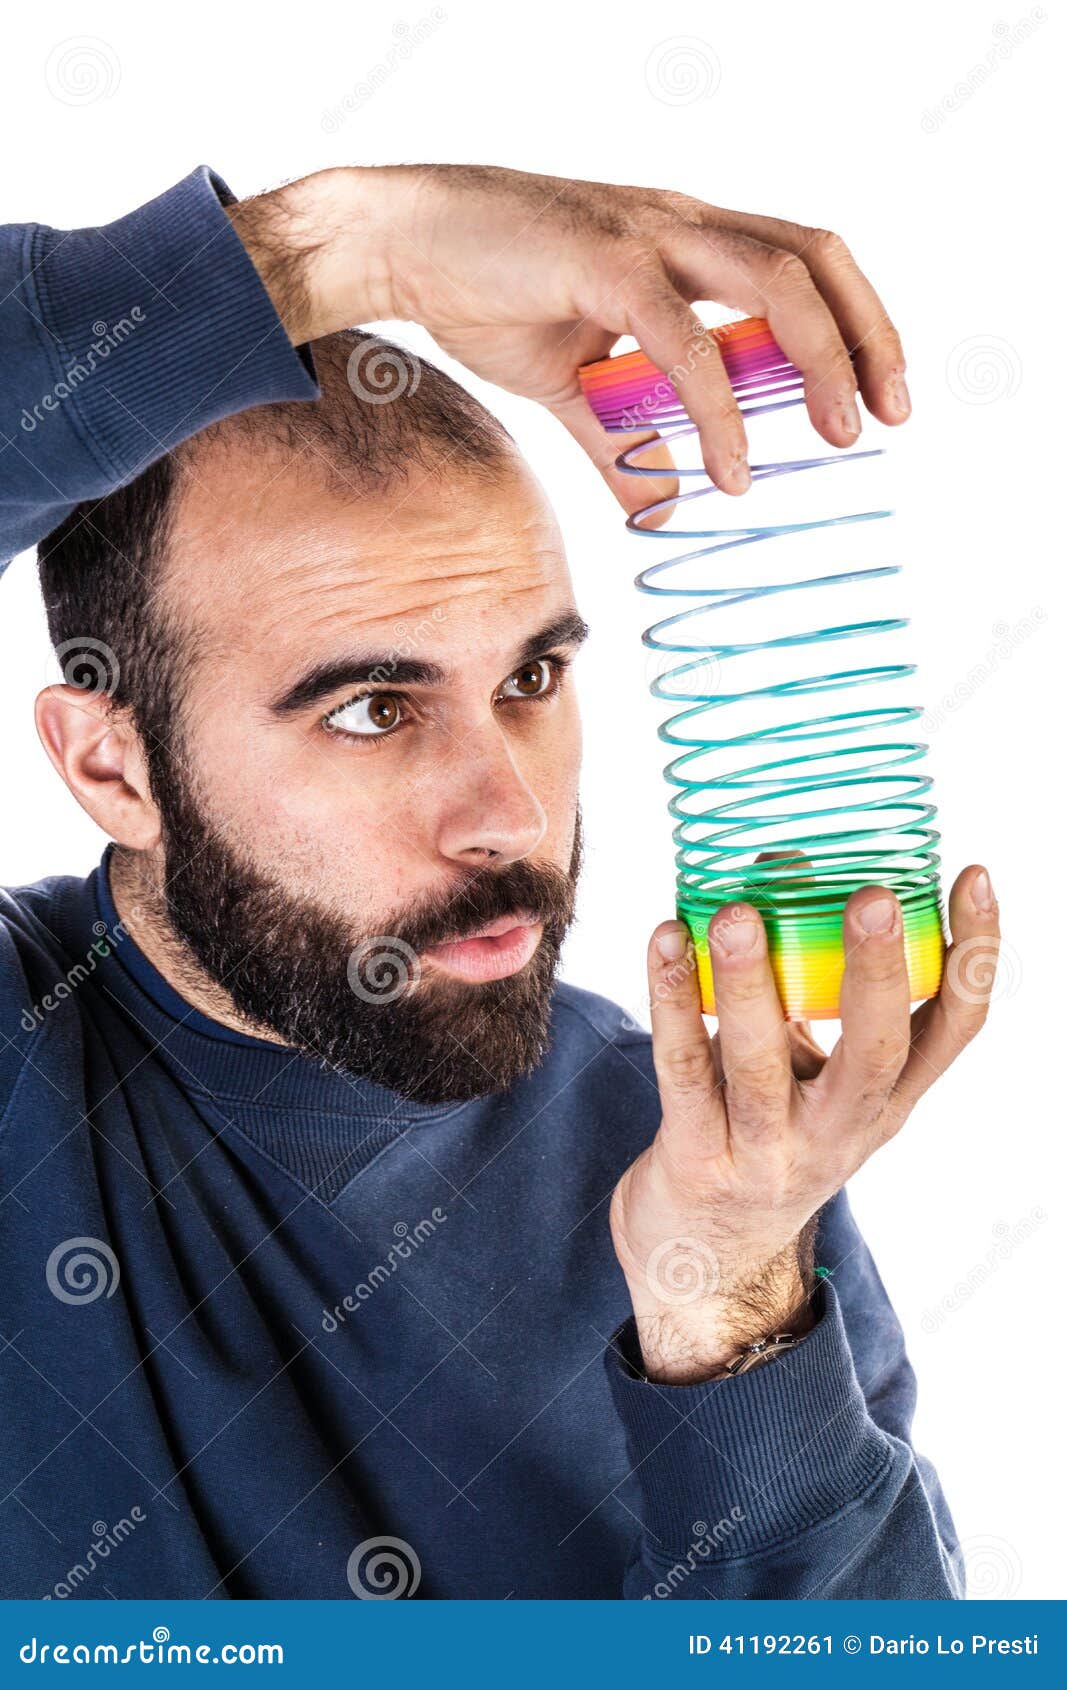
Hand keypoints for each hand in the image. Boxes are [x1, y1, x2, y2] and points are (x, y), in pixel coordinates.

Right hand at [227, 164, 908, 515]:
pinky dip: (717, 406)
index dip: (855, 320)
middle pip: (814, 257)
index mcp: (686, 238)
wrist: (401, 244)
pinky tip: (728, 464)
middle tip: (886, 417)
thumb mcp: (573, 384)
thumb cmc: (486, 292)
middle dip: (865, 336)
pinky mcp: (604, 261)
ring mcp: (647, 232)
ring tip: (837, 433)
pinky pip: (683, 337)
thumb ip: (622, 442)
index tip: (879, 393)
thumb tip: (663, 507)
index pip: (803, 261)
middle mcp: (682, 222)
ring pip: (774, 279)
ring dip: (819, 357)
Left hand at [609, 866, 998, 1382]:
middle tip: (872, 895)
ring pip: (763, 1064)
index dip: (973, 955)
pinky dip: (672, 1002)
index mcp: (884, 1102)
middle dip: (877, 971)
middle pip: (876, 1051)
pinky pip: (683, 1071)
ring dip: (747, 983)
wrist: (705, 1259)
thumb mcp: (808, 1075)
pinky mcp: (696, 1158)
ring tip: (734, 913)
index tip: (973, 876)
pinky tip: (665, 941)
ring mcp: (767, 1152)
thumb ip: (805, 985)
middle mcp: (840, 1130)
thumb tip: (782, 865)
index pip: (953, 1029)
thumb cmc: (762, 1135)